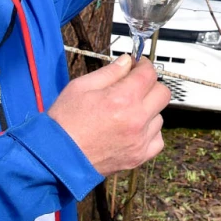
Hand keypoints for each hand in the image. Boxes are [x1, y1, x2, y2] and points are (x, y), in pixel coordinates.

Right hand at [47, 54, 170, 174]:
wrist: (57, 158)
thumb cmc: (64, 122)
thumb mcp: (80, 87)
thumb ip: (109, 72)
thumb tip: (127, 62)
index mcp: (122, 98)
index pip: (149, 74)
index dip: (143, 65)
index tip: (136, 66)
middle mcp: (136, 119)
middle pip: (162, 93)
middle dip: (150, 85)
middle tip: (134, 86)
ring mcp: (139, 140)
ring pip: (160, 116)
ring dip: (148, 110)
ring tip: (127, 112)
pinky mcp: (138, 157)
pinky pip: (157, 140)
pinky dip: (150, 133)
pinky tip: (134, 130)